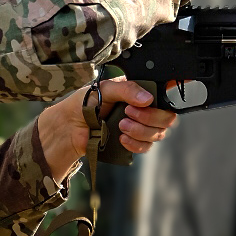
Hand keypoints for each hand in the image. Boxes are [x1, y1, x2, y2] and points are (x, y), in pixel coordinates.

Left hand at [36, 76, 177, 179]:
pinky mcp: (133, 142)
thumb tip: (147, 99)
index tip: (150, 102)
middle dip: (149, 117)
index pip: (162, 95)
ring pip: (158, 133)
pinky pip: (146, 147)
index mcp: (138, 92)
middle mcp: (142, 109)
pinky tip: (122, 138)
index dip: (163, 100)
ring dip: (141, 130)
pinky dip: (136, 144)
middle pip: (165, 117)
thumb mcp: (105, 89)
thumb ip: (126, 89)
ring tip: (121, 125)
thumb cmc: (83, 104)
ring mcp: (139, 127)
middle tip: (128, 112)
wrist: (69, 128)